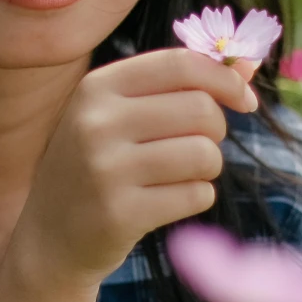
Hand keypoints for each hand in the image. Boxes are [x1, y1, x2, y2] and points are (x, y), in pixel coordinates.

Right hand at [9, 49, 258, 287]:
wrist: (50, 239)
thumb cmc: (100, 166)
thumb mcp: (121, 116)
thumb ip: (181, 86)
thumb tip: (251, 62)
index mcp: (97, 87)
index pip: (180, 64)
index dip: (225, 79)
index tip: (245, 100)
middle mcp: (97, 122)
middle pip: (201, 109)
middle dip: (215, 131)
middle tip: (197, 147)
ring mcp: (106, 169)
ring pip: (205, 154)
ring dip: (207, 168)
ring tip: (181, 176)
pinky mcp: (121, 213)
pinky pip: (197, 195)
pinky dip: (196, 197)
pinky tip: (168, 201)